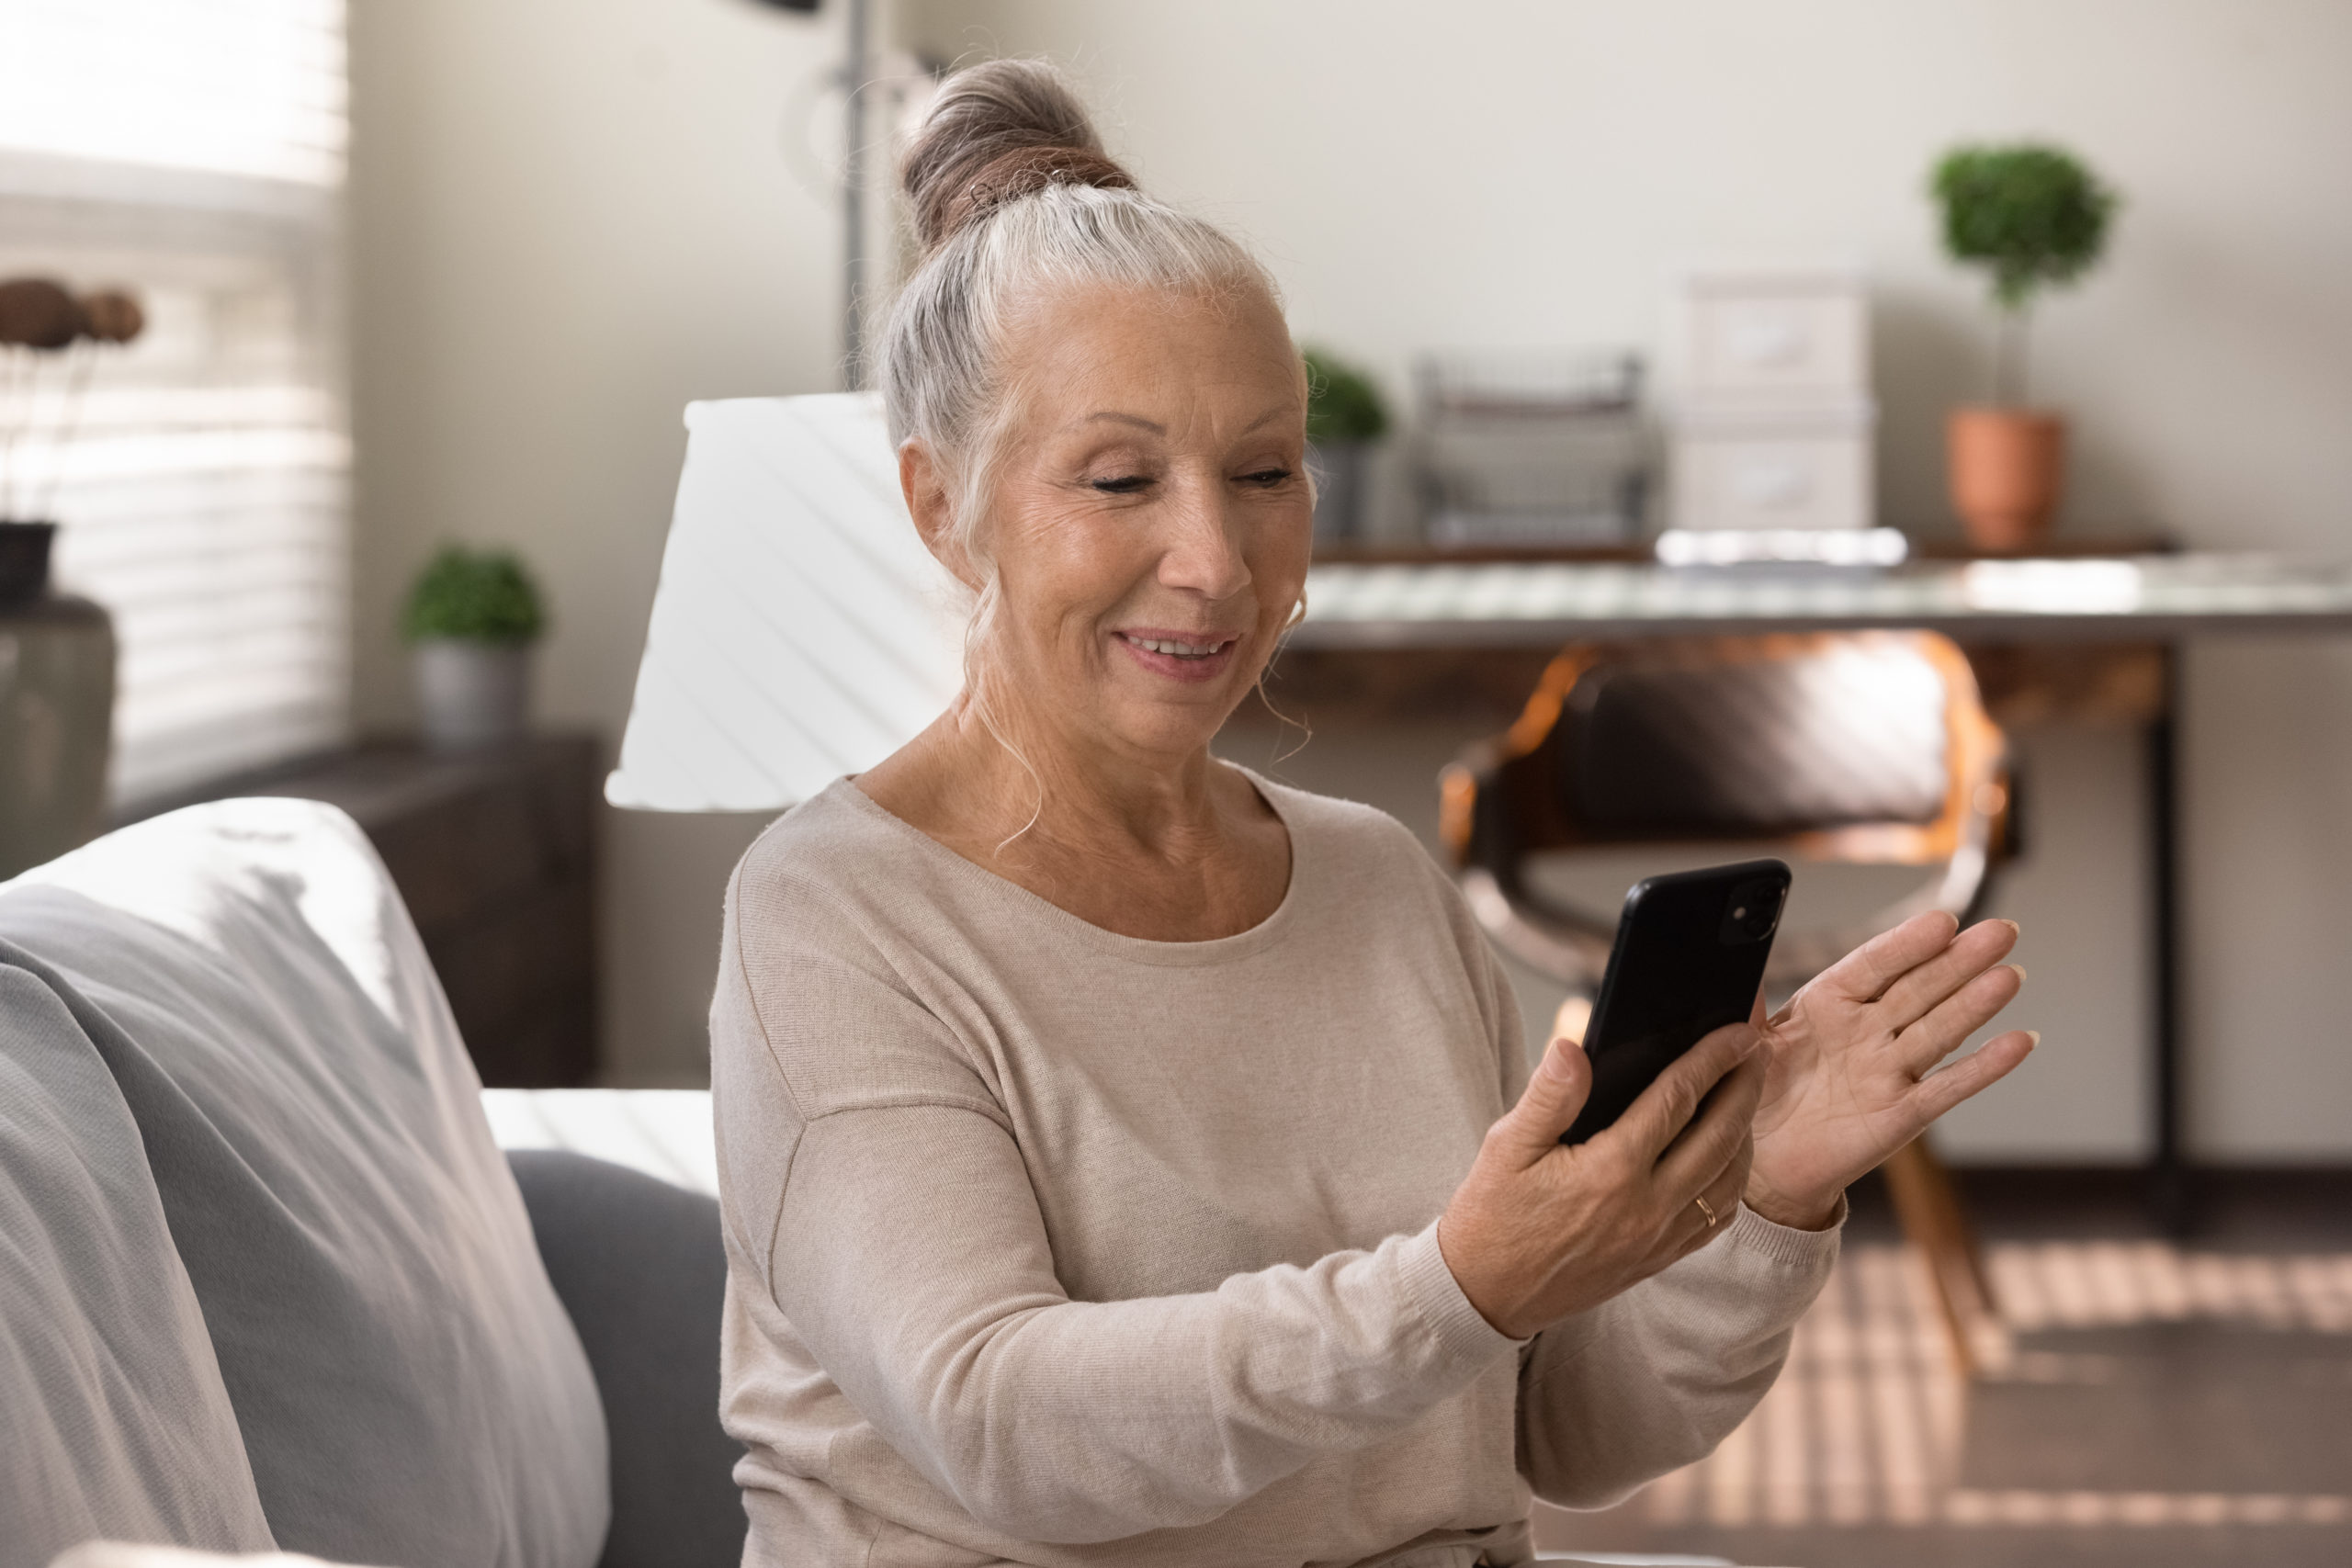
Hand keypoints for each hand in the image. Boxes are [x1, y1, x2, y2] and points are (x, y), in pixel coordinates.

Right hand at [1439, 1024, 1763, 1339]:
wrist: (1487, 1295)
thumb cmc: (1492, 1215)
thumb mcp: (1505, 1147)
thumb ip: (1548, 1096)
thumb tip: (1574, 1048)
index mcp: (1609, 1172)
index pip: (1676, 1100)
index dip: (1711, 1059)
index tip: (1738, 1030)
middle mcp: (1646, 1207)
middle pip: (1719, 1136)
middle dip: (1745, 1086)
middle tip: (1758, 1050)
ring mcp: (1658, 1238)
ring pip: (1728, 1180)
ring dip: (1746, 1132)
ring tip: (1745, 1095)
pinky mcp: (1659, 1260)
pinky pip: (1717, 1218)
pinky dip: (1733, 1180)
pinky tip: (1727, 1156)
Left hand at [1745, 912, 2036, 1228]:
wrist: (1762, 1164)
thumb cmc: (1754, 1093)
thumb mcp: (1743, 1044)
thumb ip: (1746, 1006)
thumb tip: (1728, 961)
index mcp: (1827, 1005)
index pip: (1873, 965)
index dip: (1906, 944)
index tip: (1942, 922)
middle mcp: (1866, 1031)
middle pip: (1919, 989)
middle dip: (1960, 960)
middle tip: (2002, 931)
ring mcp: (1888, 1071)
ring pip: (1939, 1030)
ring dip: (1976, 1004)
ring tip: (2010, 975)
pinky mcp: (1903, 1114)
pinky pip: (1948, 1087)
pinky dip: (1984, 1067)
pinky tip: (2019, 1042)